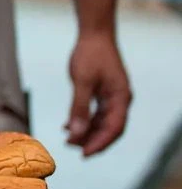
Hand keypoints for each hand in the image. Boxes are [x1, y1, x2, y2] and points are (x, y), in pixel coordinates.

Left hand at [65, 31, 131, 156]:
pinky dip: (83, 120)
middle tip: (72, 149)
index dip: (100, 143)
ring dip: (86, 132)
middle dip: (92, 140)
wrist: (94, 35)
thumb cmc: (90, 55)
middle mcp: (120, 100)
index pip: (114, 128)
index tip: (84, 153)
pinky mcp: (103, 93)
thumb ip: (79, 107)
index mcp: (121, 98)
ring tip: (68, 140)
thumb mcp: (82, 81)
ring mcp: (112, 96)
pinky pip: (95, 113)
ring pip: (101, 122)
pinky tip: (67, 126)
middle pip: (109, 128)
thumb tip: (75, 133)